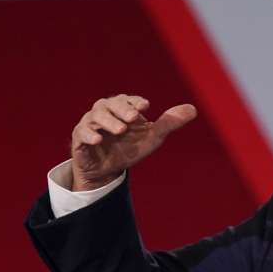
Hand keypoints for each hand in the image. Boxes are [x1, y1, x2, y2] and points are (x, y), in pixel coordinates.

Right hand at [69, 94, 197, 190]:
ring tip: (121, 129)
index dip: (135, 102)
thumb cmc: (129, 148)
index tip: (145, 107)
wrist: (108, 170)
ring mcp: (91, 124)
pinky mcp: (80, 138)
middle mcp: (105, 112)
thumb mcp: (152, 137)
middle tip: (133, 118)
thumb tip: (193, 109)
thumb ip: (169, 123)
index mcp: (122, 108)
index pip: (128, 101)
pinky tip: (99, 138)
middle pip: (110, 104)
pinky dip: (89, 134)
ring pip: (96, 115)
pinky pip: (82, 133)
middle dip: (122, 109)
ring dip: (109, 121)